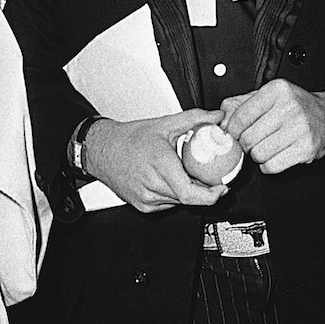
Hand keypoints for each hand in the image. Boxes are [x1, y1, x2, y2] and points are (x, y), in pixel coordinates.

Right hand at [85, 109, 229, 212]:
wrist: (102, 150)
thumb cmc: (129, 139)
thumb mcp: (164, 123)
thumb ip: (194, 119)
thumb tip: (216, 117)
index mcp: (159, 165)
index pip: (190, 193)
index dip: (211, 195)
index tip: (222, 187)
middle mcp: (152, 185)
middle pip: (187, 197)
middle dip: (202, 189)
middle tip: (209, 177)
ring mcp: (146, 199)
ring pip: (178, 202)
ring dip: (187, 191)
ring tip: (184, 173)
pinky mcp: (142, 206)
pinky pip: (167, 204)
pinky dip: (174, 194)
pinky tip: (169, 179)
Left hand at [220, 80, 324, 174]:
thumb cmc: (294, 106)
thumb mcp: (268, 96)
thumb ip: (240, 104)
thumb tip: (221, 121)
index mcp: (277, 90)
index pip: (242, 115)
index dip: (233, 129)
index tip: (233, 133)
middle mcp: (289, 107)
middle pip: (249, 137)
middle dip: (244, 144)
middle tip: (249, 142)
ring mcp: (300, 129)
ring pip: (259, 154)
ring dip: (256, 155)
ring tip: (264, 147)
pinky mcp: (307, 149)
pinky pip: (273, 166)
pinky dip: (267, 166)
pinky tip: (273, 156)